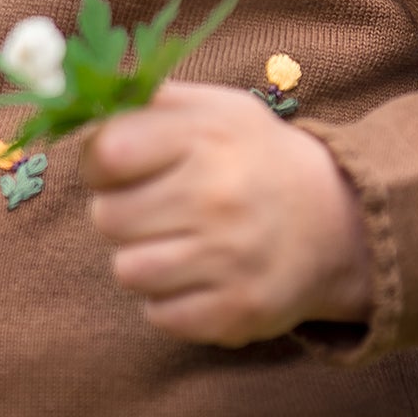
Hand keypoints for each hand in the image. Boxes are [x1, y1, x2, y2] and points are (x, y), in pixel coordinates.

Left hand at [83, 81, 372, 345]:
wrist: (339, 223)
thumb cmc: (255, 157)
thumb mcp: (214, 108)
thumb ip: (147, 101)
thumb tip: (78, 102)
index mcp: (207, 137)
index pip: (107, 153)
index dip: (100, 163)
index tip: (119, 166)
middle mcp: (218, 197)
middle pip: (108, 217)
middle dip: (121, 212)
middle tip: (155, 208)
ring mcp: (229, 259)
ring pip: (128, 270)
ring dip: (141, 258)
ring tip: (174, 242)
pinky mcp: (237, 311)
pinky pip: (159, 315)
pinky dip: (168, 300)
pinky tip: (196, 276)